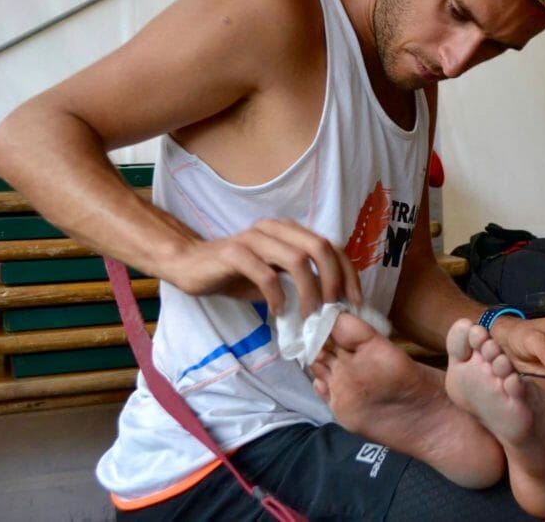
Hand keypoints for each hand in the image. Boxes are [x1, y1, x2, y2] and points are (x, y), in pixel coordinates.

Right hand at [165, 218, 362, 317]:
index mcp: (290, 231)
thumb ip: (301, 282)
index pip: (331, 246)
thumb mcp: (276, 277)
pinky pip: (264, 274)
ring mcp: (255, 238)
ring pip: (297, 260)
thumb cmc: (236, 273)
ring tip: (307, 316)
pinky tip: (277, 312)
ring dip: (309, 291)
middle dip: (333, 281)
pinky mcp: (234, 253)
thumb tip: (332, 305)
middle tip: (332, 310)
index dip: (348, 273)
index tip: (354, 301)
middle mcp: (277, 229)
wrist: (190, 264)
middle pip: (320, 248)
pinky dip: (276, 296)